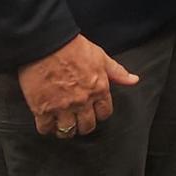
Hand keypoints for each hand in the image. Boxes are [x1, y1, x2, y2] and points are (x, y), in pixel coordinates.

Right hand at [18, 34, 138, 138]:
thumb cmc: (75, 48)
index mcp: (99, 89)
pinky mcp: (42, 108)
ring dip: (65, 129)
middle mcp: (82, 101)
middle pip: (87, 126)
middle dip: (83, 125)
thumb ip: (117, 72)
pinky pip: (45, 128)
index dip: (99, 114)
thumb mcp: (101, 57)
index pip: (105, 113)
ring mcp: (62, 106)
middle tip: (77, 121)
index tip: (93, 112)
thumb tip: (134, 80)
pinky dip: (46, 128)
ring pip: (67, 131)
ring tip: (61, 124)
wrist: (48, 45)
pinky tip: (47, 121)